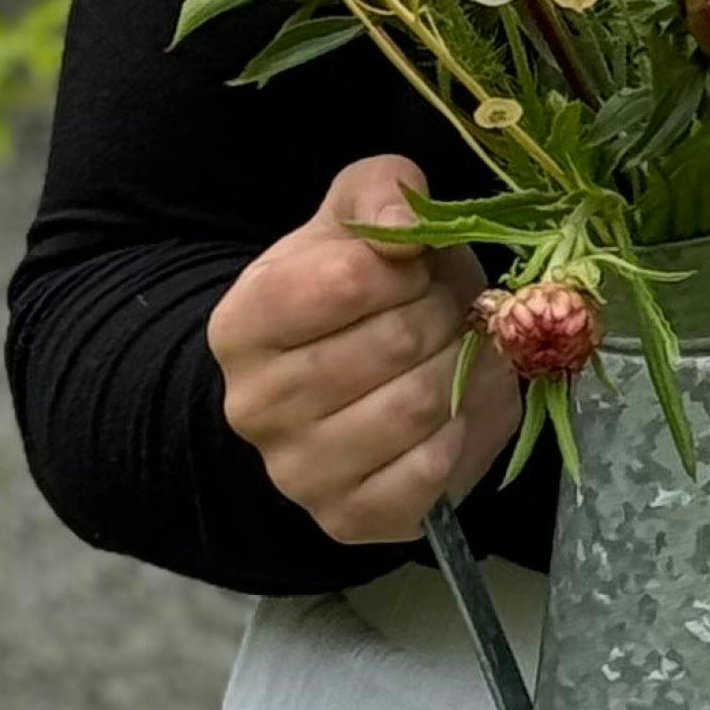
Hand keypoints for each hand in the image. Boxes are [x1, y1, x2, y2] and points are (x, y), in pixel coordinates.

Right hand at [207, 153, 519, 544]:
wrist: (350, 381)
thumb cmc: (359, 289)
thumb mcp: (359, 214)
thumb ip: (384, 192)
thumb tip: (406, 229)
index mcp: (245, 323)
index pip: (350, 280)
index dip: (407, 264)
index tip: (413, 267)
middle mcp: (254, 405)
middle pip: (396, 342)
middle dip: (445, 314)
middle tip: (445, 311)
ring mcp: (297, 471)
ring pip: (418, 406)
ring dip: (461, 368)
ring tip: (453, 352)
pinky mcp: (350, 518)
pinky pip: (432, 471)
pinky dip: (464, 431)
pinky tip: (452, 408)